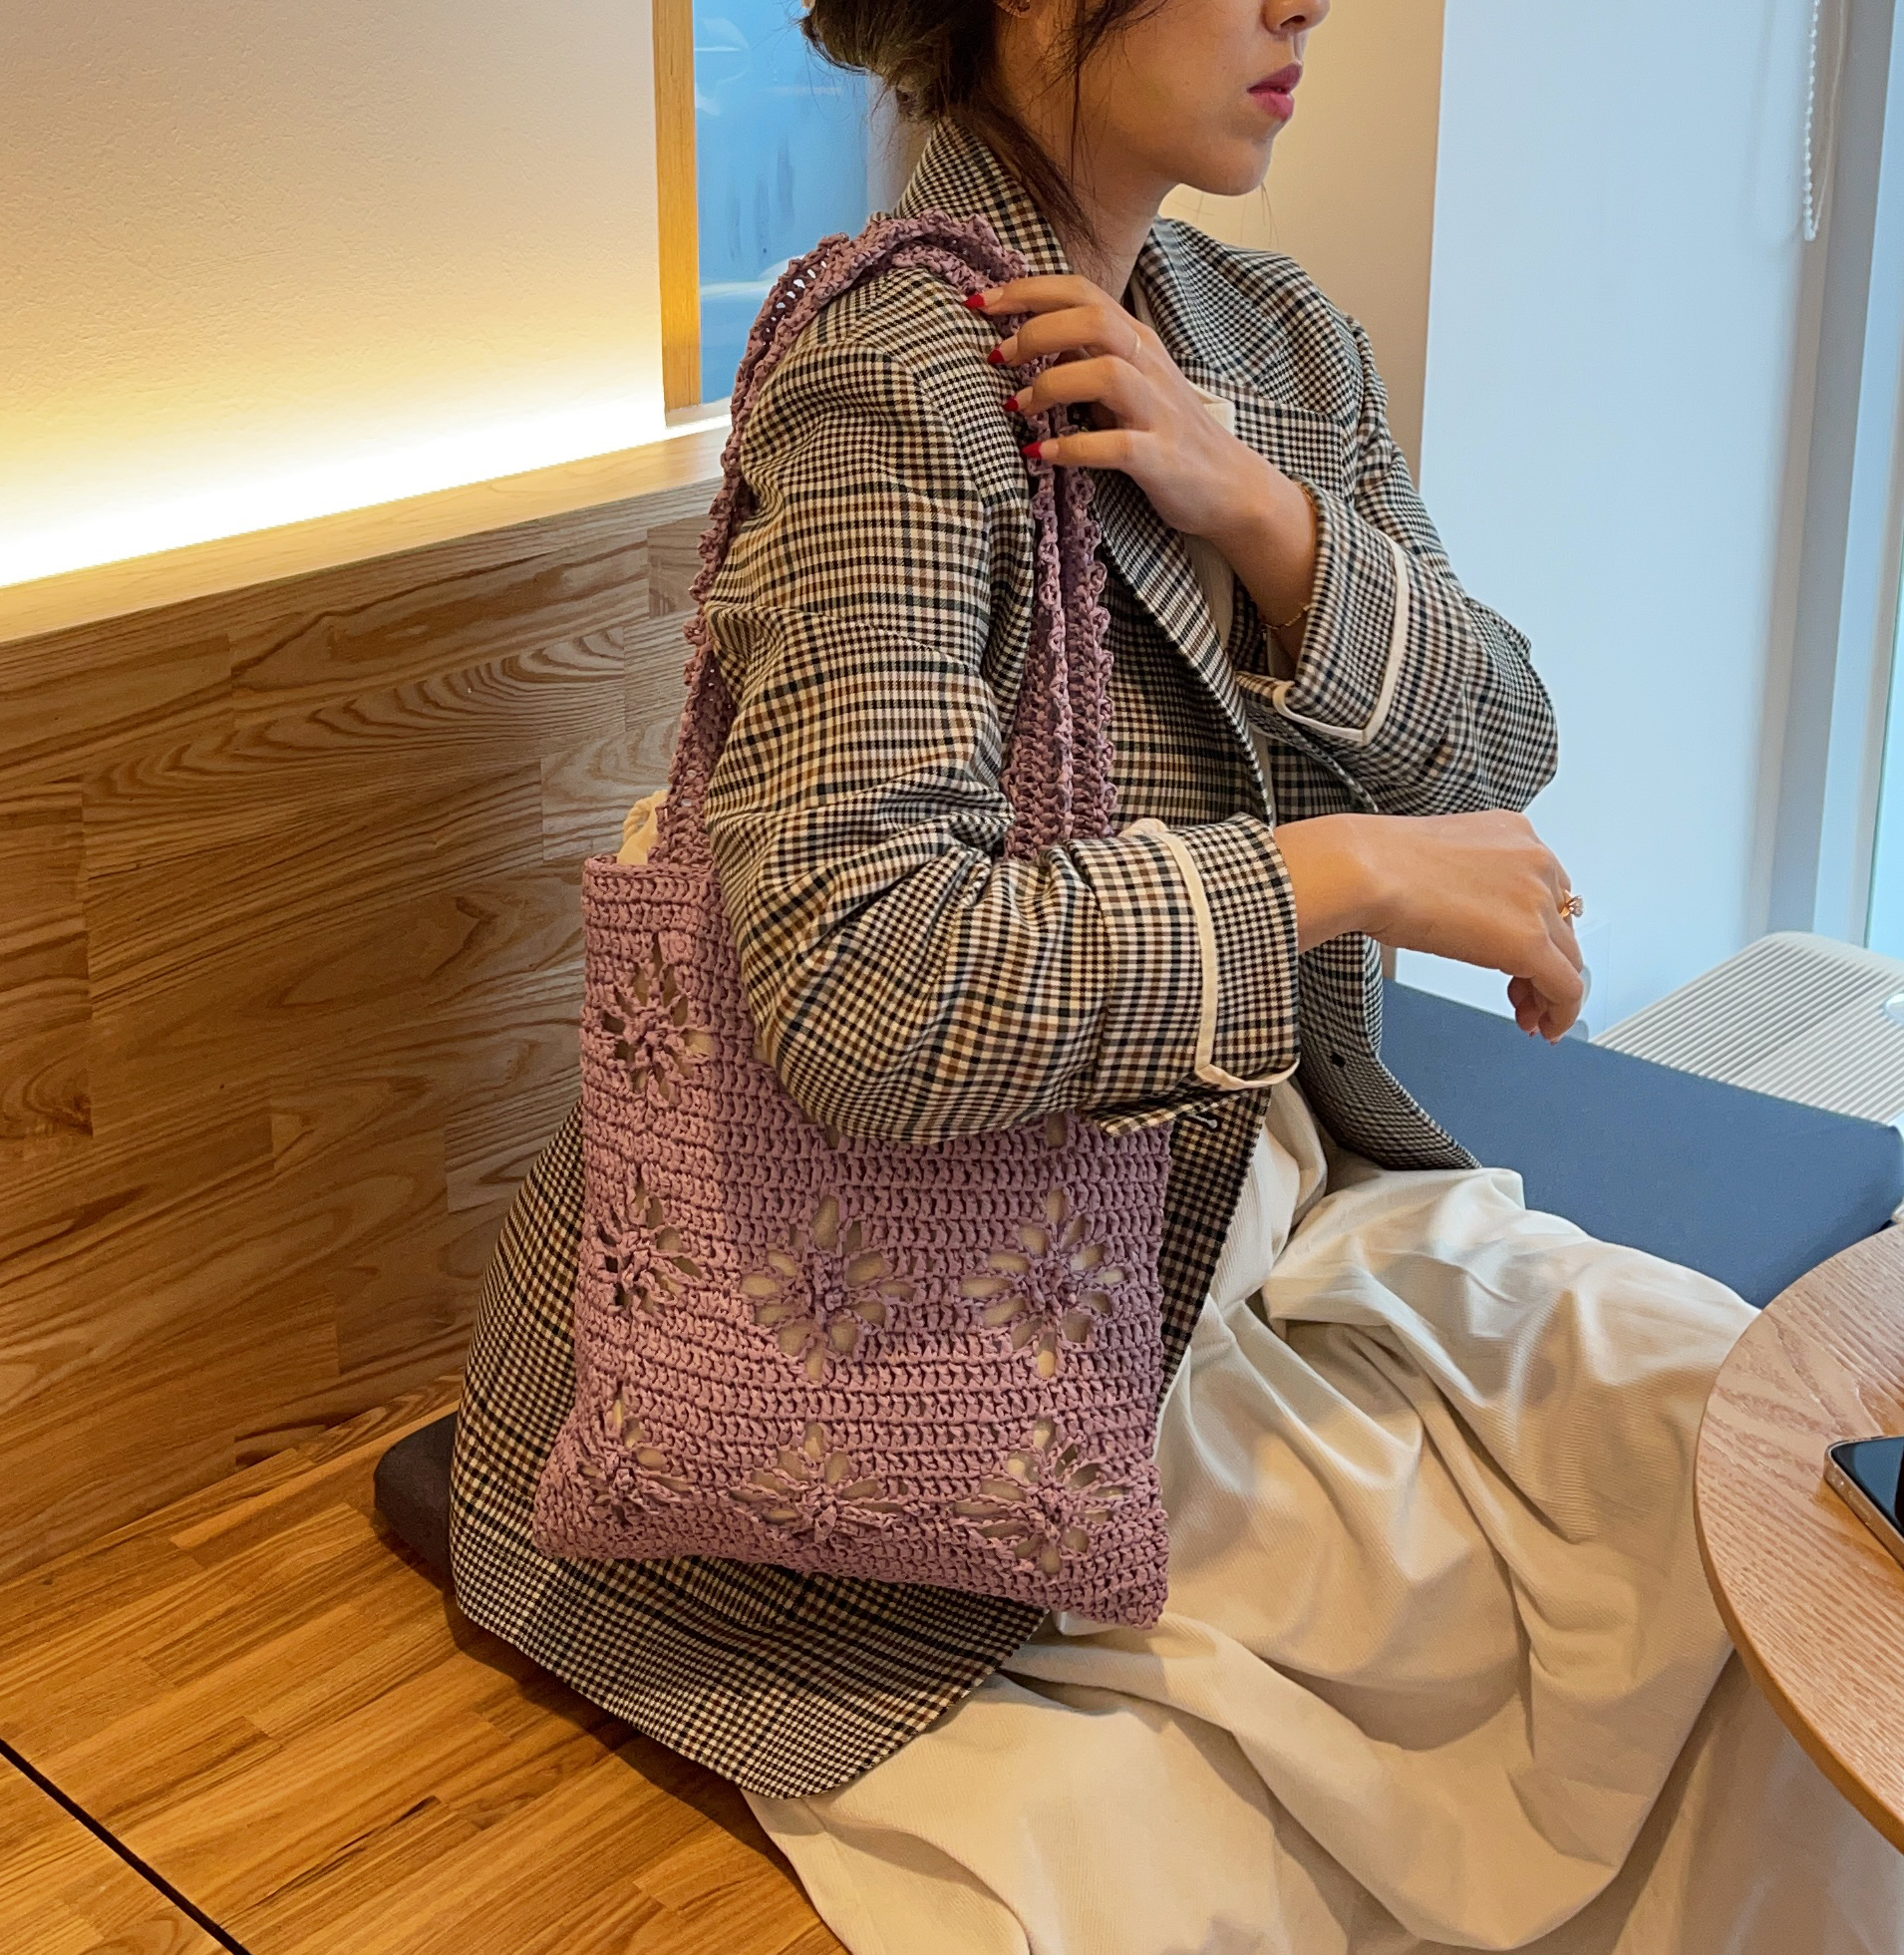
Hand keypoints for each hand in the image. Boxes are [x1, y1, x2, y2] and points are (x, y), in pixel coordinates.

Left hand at [971, 275, 1317, 623]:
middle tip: (997, 357)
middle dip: (1035, 330)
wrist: (1230, 487)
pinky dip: (1071, 448)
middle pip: (1093, 320)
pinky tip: (1039, 455)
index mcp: (1137, 341)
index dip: (1026, 290)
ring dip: (1050, 385)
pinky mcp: (1160, 458)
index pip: (1081, 292)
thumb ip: (1086, 360)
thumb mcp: (1127, 386)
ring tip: (1016, 407)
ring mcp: (1158, 411)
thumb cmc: (1166, 435)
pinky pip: (1114, 446)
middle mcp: (1150, 366)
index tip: (979, 302)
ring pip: (1106, 373)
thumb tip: (1034, 344)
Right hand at [1275, 810, 1585, 1040]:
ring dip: (1550, 992)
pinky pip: (1566, 987)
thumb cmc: (1379, 863)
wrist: (1367, 869)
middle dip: (1545, 963)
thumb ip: (1467, 882)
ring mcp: (1536, 899)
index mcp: (1514, 833)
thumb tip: (1461, 915)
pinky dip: (1561, 1013)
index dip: (1539, 929)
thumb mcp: (1440, 861)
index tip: (1524, 953)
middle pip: (1562, 925)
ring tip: (1531, 1016)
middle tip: (1524, 993)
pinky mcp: (1530, 940)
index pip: (1546, 890)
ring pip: (1568, 958)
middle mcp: (1534, 861)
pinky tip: (1545, 1026)